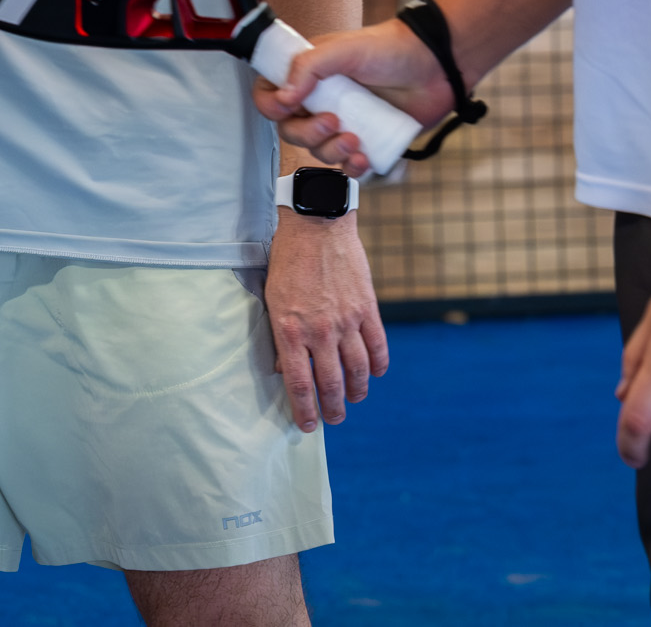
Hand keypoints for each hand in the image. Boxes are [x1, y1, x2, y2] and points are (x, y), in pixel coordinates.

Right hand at [254, 19, 451, 175]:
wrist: (436, 67)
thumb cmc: (390, 48)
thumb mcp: (344, 49)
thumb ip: (308, 67)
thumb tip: (283, 96)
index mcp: (308, 74)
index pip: (270, 94)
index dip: (270, 105)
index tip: (287, 107)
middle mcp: (321, 100)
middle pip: (291, 131)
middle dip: (307, 134)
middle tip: (332, 122)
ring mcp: (344, 123)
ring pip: (318, 152)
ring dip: (331, 152)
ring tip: (354, 139)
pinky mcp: (367, 142)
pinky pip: (348, 166)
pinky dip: (352, 168)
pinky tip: (364, 158)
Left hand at [265, 210, 388, 429]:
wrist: (316, 224)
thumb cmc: (288, 259)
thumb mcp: (272, 298)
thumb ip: (280, 335)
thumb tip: (286, 369)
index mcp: (290, 329)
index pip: (299, 384)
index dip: (305, 410)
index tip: (307, 426)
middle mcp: (320, 330)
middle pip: (331, 384)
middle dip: (333, 409)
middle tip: (333, 419)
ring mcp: (347, 320)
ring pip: (357, 371)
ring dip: (356, 392)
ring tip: (353, 400)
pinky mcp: (367, 308)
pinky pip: (378, 347)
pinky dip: (378, 365)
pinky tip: (374, 374)